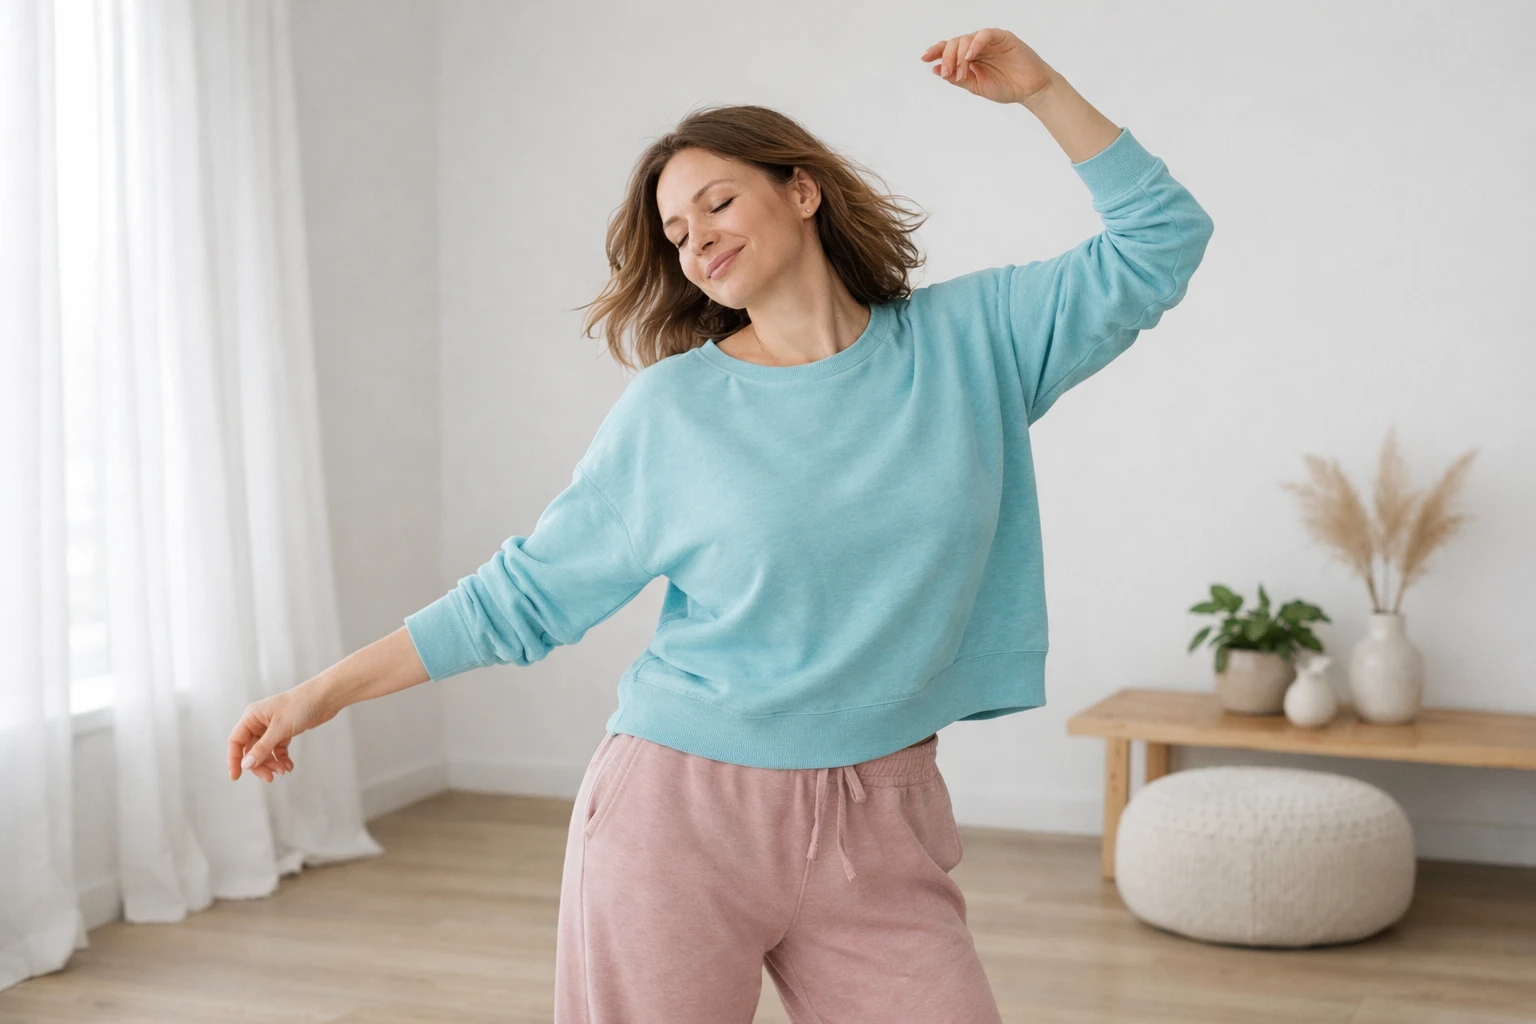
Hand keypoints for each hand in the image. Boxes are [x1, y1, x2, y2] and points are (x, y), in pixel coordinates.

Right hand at [227, 678, 337, 781]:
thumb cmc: (301, 704)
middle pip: (251, 749)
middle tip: (269, 777)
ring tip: (283, 770)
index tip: (236, 777)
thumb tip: (246, 764)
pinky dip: (282, 758)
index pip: (236, 741)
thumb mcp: (280, 728)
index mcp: (252, 716)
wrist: (326, 696)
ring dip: (272, 763)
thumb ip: (262, 748)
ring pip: (265, 751)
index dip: (234, 759)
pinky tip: (289, 766)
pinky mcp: (285, 731)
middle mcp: (259, 721)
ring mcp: (272, 727)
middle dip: (259, 764)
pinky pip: (278, 749)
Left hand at [920, 28, 1057, 106]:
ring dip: (959, 56)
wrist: (1029, 91)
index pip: (949, 49)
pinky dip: (975, 43)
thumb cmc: (1005, 87)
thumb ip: (957, 78)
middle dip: (946, 58)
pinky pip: (985, 34)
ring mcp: (989, 41)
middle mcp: (977, 47)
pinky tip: (970, 56)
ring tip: (961, 72)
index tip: (924, 58)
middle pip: (954, 43)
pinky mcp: (1003, 37)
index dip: (935, 51)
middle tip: (946, 73)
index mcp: (969, 57)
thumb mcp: (976, 86)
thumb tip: (935, 70)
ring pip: (966, 38)